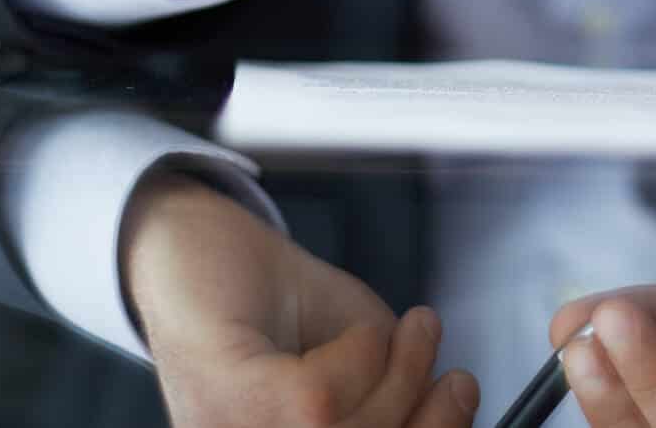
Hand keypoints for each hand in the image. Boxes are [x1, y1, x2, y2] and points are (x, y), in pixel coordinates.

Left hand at [121, 169, 478, 427]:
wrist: (195, 246)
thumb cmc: (269, 306)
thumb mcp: (359, 357)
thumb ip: (394, 388)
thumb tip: (450, 407)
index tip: (461, 395)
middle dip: (418, 408)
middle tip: (438, 354)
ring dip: (397, 372)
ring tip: (412, 329)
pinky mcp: (221, 397)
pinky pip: (313, 397)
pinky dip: (356, 354)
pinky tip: (355, 331)